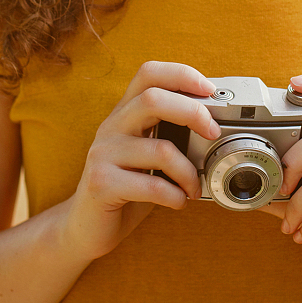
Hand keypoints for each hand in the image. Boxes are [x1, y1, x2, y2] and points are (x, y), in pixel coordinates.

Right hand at [62, 61, 219, 263]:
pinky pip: (151, 186)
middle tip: (213, 133)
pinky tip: (178, 202)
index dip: (181, 74)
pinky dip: (175, 196)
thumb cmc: (126, 190)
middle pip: (153, 99)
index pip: (148, 73)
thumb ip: (169, 135)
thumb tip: (216, 126)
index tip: (209, 90)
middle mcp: (111, 127)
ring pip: (160, 149)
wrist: (85, 228)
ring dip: (188, 171)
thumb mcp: (147, 155)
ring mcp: (103, 154)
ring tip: (193, 187)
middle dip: (192, 112)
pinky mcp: (101, 183)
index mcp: (124, 114)